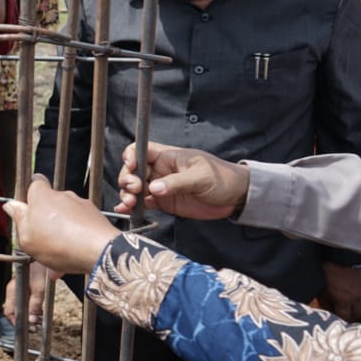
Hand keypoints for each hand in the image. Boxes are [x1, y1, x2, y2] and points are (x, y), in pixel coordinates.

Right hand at [2, 261, 55, 326]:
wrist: (44, 260)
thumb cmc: (40, 270)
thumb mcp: (39, 290)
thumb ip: (34, 306)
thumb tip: (31, 320)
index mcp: (12, 291)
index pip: (8, 312)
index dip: (15, 322)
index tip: (25, 328)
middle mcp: (13, 290)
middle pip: (14, 311)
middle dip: (23, 319)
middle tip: (33, 325)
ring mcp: (18, 289)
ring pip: (20, 307)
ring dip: (28, 314)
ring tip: (38, 319)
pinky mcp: (25, 288)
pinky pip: (25, 302)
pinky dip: (31, 308)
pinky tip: (39, 310)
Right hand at [4, 175, 119, 274]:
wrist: (98, 251)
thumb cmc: (58, 243)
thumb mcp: (26, 237)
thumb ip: (18, 218)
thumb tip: (11, 205)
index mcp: (42, 196)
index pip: (34, 183)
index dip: (29, 196)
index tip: (26, 211)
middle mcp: (63, 195)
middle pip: (49, 205)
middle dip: (45, 221)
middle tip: (40, 241)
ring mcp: (81, 205)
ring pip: (65, 219)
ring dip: (60, 234)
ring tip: (55, 259)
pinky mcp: (96, 218)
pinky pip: (79, 228)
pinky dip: (74, 241)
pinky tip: (69, 260)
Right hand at [116, 142, 249, 220]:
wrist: (235, 197)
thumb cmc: (222, 178)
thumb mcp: (201, 177)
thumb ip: (177, 182)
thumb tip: (153, 188)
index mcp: (168, 157)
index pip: (141, 150)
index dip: (131, 156)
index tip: (132, 167)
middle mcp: (160, 170)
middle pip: (133, 170)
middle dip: (128, 179)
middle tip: (135, 190)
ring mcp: (160, 186)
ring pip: (134, 188)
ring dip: (127, 195)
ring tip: (129, 204)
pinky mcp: (163, 202)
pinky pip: (143, 203)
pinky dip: (132, 207)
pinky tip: (125, 211)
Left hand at [320, 262, 360, 322]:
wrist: (340, 253)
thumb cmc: (327, 270)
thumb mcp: (322, 288)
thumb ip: (326, 300)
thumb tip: (327, 309)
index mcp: (343, 301)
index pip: (346, 317)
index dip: (343, 320)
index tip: (340, 320)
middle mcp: (356, 298)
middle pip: (358, 313)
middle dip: (353, 315)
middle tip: (348, 314)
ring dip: (360, 303)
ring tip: (354, 302)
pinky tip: (360, 289)